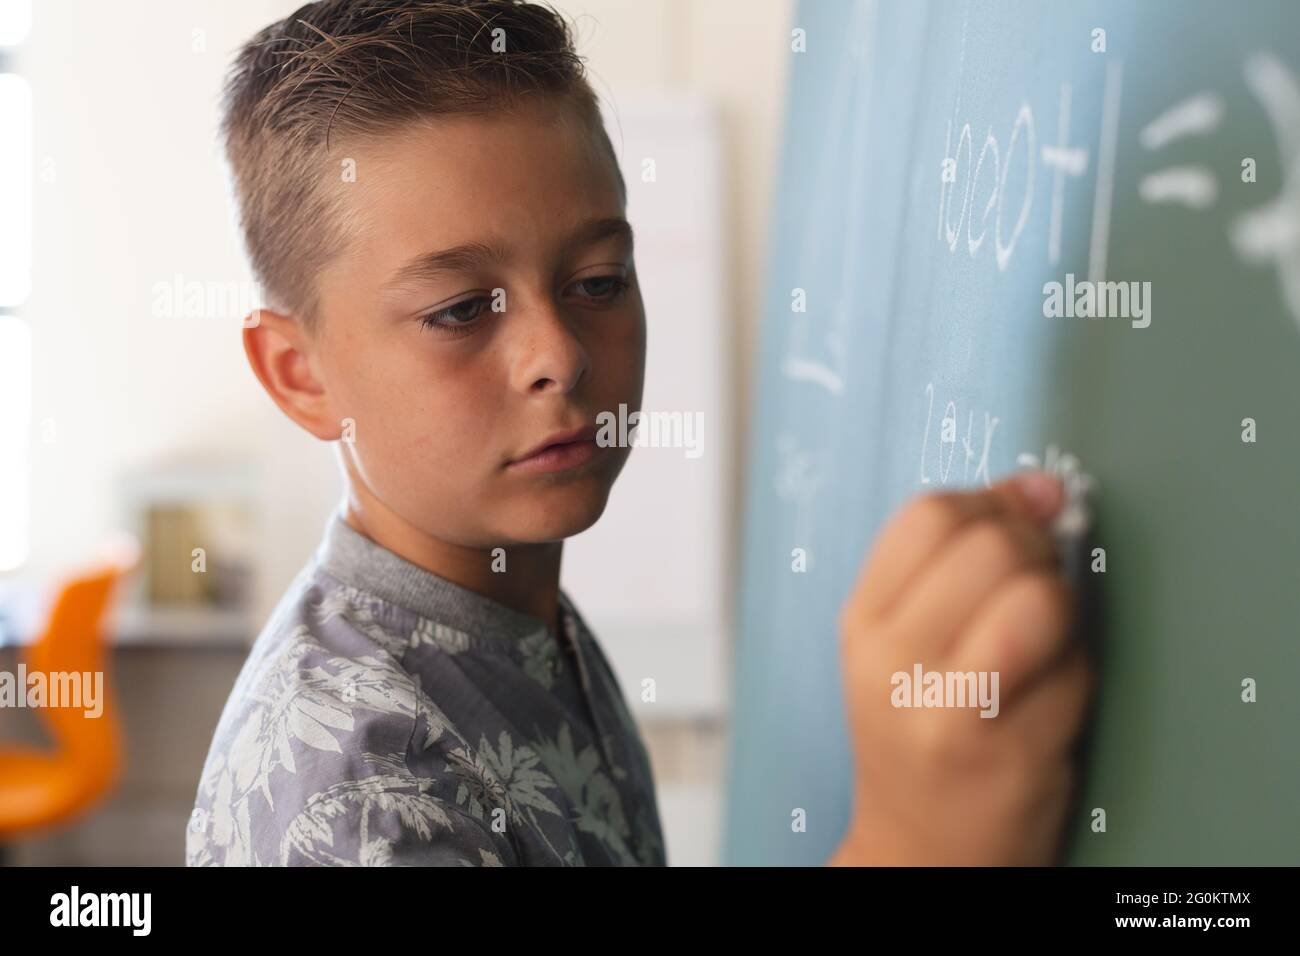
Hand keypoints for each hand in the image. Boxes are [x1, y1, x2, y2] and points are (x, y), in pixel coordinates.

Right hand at [833, 472, 1093, 865]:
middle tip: (1036, 582)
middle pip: (990, 545)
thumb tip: (1040, 485)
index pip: (928, 513)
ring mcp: (947, 709)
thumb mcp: (904, 642)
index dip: (993, 502)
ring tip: (1046, 634)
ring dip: (1062, 604)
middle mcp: (892, 661)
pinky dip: (1079, 667)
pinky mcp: (1007, 750)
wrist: (922, 849)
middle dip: (1036, 549)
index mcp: (862, 622)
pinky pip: (1073, 666)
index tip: (1019, 518)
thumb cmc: (921, 736)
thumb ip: (956, 560)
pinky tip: (1051, 692)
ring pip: (1038, 597)